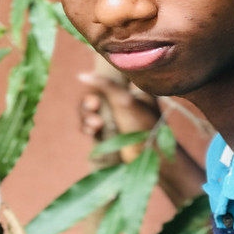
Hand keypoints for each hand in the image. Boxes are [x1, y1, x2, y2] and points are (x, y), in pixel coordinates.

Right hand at [78, 72, 205, 206]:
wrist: (152, 158)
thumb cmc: (143, 126)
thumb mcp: (124, 100)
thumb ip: (104, 85)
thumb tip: (81, 75)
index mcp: (130, 86)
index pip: (106, 75)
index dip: (96, 81)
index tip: (98, 92)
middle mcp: (121, 98)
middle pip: (93, 92)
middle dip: (89, 101)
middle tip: (94, 106)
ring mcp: (114, 115)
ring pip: (89, 109)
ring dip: (86, 115)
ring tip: (95, 126)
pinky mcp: (108, 130)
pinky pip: (89, 124)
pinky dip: (87, 126)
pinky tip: (91, 131)